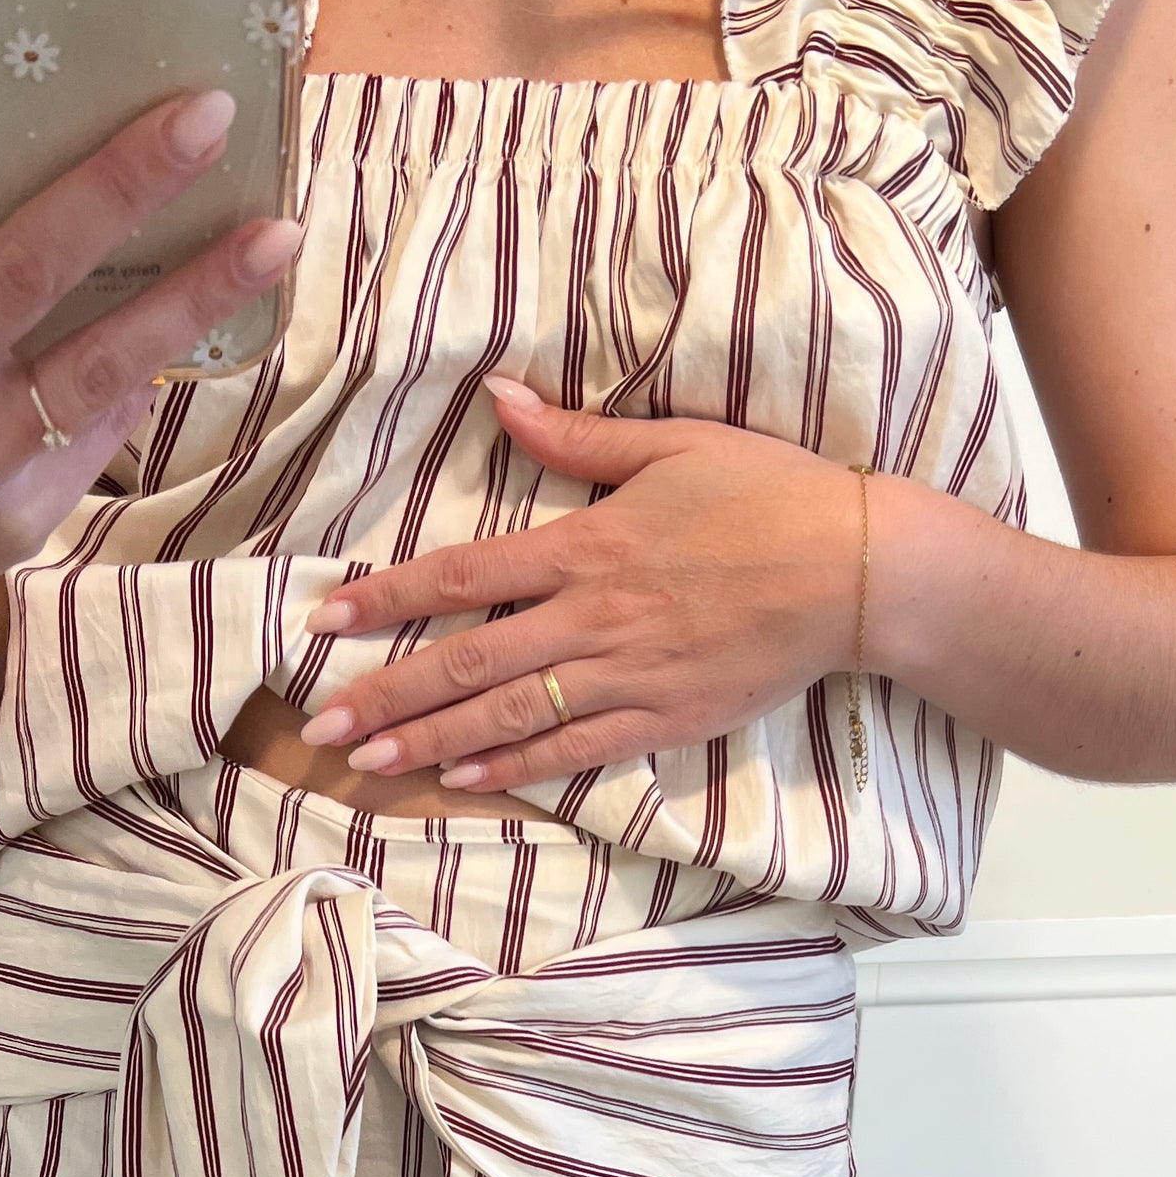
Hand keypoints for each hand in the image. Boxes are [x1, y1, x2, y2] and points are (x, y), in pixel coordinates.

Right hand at [0, 0, 303, 630]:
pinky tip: (208, 313)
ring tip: (276, 231)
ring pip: (103, 360)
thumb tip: (31, 139)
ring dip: (199, 291)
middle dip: (122, 186)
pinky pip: (110, 416)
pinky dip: (154, 360)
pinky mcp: (27, 507)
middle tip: (205, 116)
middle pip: (26, 268)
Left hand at [297, 378, 872, 791]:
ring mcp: (629, 677)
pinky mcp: (665, 721)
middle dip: (389, 693)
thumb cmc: (769, 495)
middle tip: (319, 725)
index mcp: (589, 545)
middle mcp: (595, 617)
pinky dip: (515, 768)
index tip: (326, 619)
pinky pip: (575, 751)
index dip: (388, 598)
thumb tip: (496, 397)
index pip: (464, 574)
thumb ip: (576, 440)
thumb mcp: (674, 444)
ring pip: (511, 716)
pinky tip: (460, 779)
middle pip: (470, 660)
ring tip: (368, 760)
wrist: (856, 571)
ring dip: (432, 740)